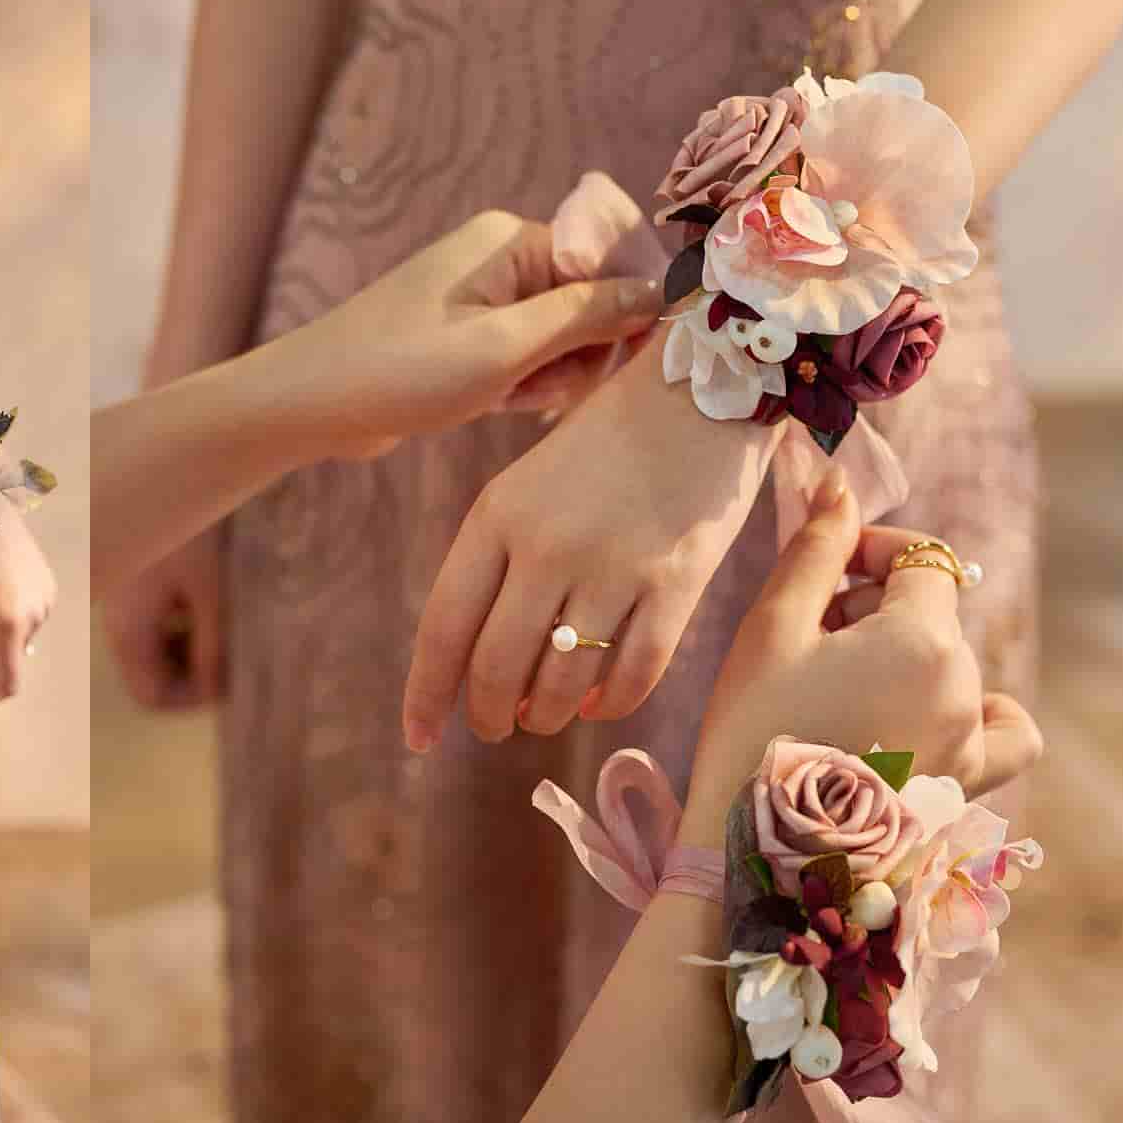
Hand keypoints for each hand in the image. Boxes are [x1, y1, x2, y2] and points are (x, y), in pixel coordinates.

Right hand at [102, 528, 225, 708]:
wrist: (170, 457)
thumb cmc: (190, 523)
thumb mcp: (210, 591)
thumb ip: (214, 648)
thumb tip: (219, 689)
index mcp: (128, 630)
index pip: (153, 696)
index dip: (194, 697)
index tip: (230, 673)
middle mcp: (116, 619)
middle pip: (153, 672)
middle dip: (196, 668)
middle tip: (234, 645)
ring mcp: (121, 597)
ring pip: (156, 644)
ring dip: (191, 641)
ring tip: (224, 613)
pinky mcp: (131, 577)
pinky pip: (155, 615)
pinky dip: (182, 615)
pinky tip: (207, 586)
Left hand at [265, 211, 663, 460]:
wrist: (310, 404)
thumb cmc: (400, 371)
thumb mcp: (504, 347)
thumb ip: (586, 316)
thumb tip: (660, 292)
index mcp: (511, 239)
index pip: (609, 263)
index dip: (623, 317)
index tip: (614, 366)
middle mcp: (500, 258)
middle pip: (590, 303)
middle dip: (580, 355)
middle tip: (542, 391)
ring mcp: (483, 298)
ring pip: (561, 339)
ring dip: (550, 377)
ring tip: (511, 400)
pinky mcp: (468, 336)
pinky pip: (527, 358)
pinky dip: (522, 386)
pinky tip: (498, 406)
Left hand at [404, 338, 776, 749]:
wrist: (705, 385)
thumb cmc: (607, 439)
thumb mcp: (527, 484)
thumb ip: (498, 560)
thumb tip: (476, 659)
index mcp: (497, 515)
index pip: (444, 626)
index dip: (426, 694)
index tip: (417, 737)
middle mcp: (548, 546)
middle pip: (498, 669)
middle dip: (488, 715)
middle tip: (492, 727)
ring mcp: (614, 568)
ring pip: (563, 684)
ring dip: (546, 715)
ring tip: (542, 716)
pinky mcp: (677, 584)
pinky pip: (634, 675)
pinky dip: (610, 704)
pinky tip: (598, 703)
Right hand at [679, 471, 1043, 841]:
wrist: (755, 853)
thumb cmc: (753, 731)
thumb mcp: (772, 628)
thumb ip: (817, 549)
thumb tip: (841, 483)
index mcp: (925, 641)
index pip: (923, 559)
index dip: (869, 551)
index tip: (822, 571)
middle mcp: (967, 690)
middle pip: (934, 615)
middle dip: (873, 609)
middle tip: (804, 641)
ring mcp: (972, 746)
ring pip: (957, 667)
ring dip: (911, 658)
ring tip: (848, 685)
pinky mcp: (963, 788)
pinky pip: (1004, 733)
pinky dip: (978, 712)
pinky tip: (925, 716)